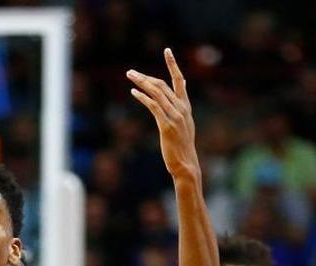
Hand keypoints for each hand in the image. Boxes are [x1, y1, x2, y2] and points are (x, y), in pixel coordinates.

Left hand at [127, 48, 198, 181]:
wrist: (186, 165)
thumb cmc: (182, 147)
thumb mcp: (185, 124)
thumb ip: (180, 105)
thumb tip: (180, 88)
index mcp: (185, 108)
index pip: (179, 81)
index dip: (173, 64)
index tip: (167, 50)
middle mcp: (181, 109)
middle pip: (162, 85)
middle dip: (145, 77)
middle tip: (130, 72)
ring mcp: (175, 117)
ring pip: (157, 93)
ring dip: (141, 83)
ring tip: (129, 77)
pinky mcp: (166, 126)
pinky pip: (153, 106)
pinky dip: (143, 97)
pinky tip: (134, 92)